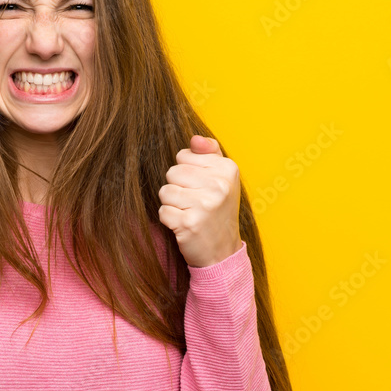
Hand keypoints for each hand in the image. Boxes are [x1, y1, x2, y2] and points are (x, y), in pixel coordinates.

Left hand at [157, 135, 241, 267]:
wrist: (222, 252)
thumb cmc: (217, 210)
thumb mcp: (222, 178)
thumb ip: (209, 153)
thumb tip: (194, 139)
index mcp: (227, 169)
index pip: (183, 155)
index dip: (187, 172)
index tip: (202, 187)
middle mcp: (219, 185)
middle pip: (172, 172)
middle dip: (178, 188)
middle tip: (195, 203)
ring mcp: (205, 205)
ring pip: (165, 191)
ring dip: (172, 204)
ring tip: (189, 213)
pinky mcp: (189, 223)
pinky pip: (162, 211)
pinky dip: (169, 220)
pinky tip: (185, 226)